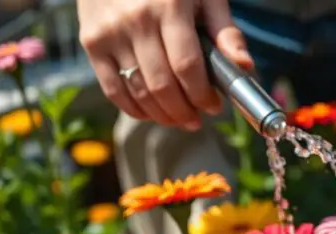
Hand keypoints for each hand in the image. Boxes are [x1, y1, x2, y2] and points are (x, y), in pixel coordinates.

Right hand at [76, 0, 253, 129]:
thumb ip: (224, 31)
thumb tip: (244, 67)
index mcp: (169, 7)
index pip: (188, 67)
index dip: (203, 95)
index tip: (214, 106)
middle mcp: (136, 21)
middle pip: (163, 86)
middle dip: (186, 111)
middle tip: (199, 117)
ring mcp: (109, 33)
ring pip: (139, 93)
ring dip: (164, 116)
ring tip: (181, 119)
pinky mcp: (90, 43)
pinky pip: (113, 89)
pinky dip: (135, 110)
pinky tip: (153, 113)